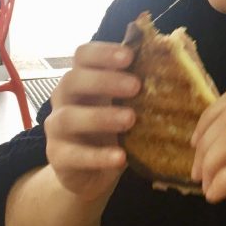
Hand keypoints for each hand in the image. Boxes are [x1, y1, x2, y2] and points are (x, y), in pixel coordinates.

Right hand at [44, 42, 139, 200]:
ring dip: (100, 117)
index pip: (83, 56)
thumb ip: (137, 85)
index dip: (103, 52)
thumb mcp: (125, 104)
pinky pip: (73, 155)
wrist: (92, 172)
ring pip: (68, 117)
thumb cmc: (113, 128)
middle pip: (72, 80)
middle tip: (136, 85)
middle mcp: (64, 99)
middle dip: (104, 81)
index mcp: (82, 79)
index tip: (130, 56)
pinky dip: (98, 156)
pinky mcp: (57, 157)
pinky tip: (120, 157)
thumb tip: (168, 60)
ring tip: (130, 119)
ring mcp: (56, 128)